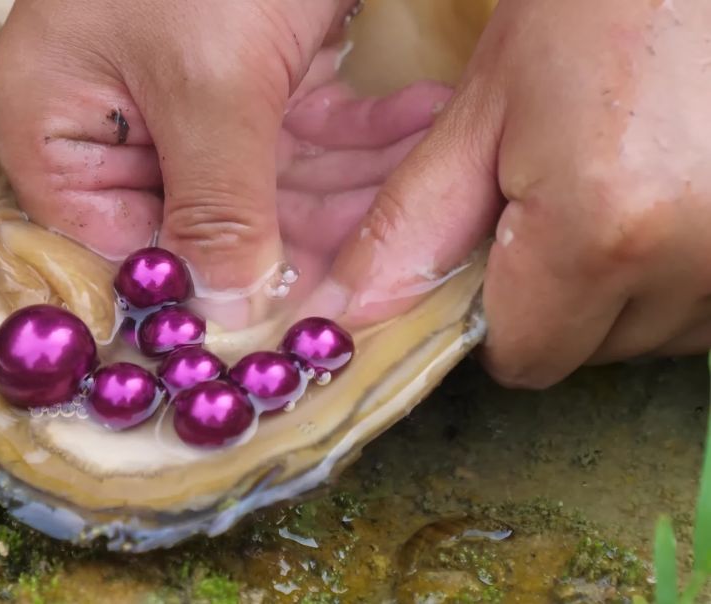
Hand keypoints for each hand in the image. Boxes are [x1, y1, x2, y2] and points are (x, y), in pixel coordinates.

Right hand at [0, 0, 450, 326]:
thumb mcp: (208, 83)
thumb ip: (218, 209)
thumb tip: (231, 318)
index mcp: (51, 129)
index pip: (119, 248)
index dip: (202, 288)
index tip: (292, 317)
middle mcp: (103, 124)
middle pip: (199, 222)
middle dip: (299, 236)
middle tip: (384, 265)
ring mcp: (173, 97)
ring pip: (260, 181)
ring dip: (346, 186)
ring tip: (425, 191)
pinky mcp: (235, 70)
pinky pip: (294, 128)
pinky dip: (354, 131)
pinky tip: (415, 126)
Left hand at [312, 0, 710, 387]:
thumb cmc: (593, 7)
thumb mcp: (485, 109)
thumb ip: (414, 225)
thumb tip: (352, 312)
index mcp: (600, 233)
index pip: (527, 359)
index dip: (493, 323)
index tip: (488, 262)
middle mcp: (693, 264)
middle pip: (590, 351)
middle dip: (555, 299)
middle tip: (557, 201)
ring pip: (655, 332)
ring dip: (623, 288)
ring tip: (619, 185)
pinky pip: (709, 303)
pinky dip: (678, 269)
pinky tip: (666, 195)